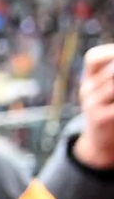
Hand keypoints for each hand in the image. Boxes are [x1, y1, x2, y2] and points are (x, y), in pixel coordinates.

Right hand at [73, 44, 113, 170]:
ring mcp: (91, 105)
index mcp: (89, 81)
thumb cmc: (109, 115)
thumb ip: (110, 80)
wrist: (99, 145)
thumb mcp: (107, 94)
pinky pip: (113, 106)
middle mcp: (87, 91)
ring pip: (113, 86)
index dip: (109, 53)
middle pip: (111, 71)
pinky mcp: (100, 118)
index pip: (93, 59)